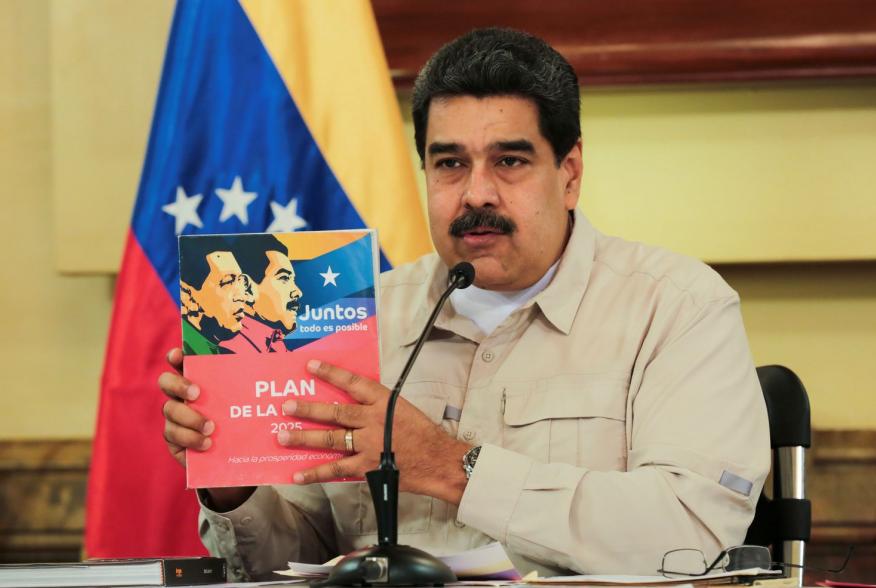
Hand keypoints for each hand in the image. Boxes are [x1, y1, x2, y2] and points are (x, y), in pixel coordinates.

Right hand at [158, 348, 253, 510]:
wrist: (237, 455)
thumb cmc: (244, 421)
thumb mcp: (248, 402)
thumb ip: (250, 385)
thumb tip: (273, 368)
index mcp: (198, 380)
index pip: (180, 362)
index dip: (176, 357)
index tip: (179, 354)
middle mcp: (181, 395)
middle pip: (166, 382)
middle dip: (178, 384)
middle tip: (197, 393)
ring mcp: (174, 417)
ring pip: (170, 410)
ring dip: (190, 417)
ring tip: (210, 427)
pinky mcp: (174, 439)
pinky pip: (174, 435)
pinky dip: (190, 438)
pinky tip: (207, 443)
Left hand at [279, 359, 470, 504]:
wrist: (438, 460)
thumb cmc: (423, 433)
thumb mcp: (401, 408)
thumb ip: (377, 404)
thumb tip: (352, 400)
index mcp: (383, 402)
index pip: (353, 383)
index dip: (331, 373)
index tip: (310, 366)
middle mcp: (373, 421)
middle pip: (335, 413)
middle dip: (308, 409)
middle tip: (286, 406)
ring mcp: (368, 445)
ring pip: (330, 440)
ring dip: (304, 438)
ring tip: (282, 436)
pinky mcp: (367, 466)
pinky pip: (337, 469)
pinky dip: (316, 473)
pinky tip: (298, 474)